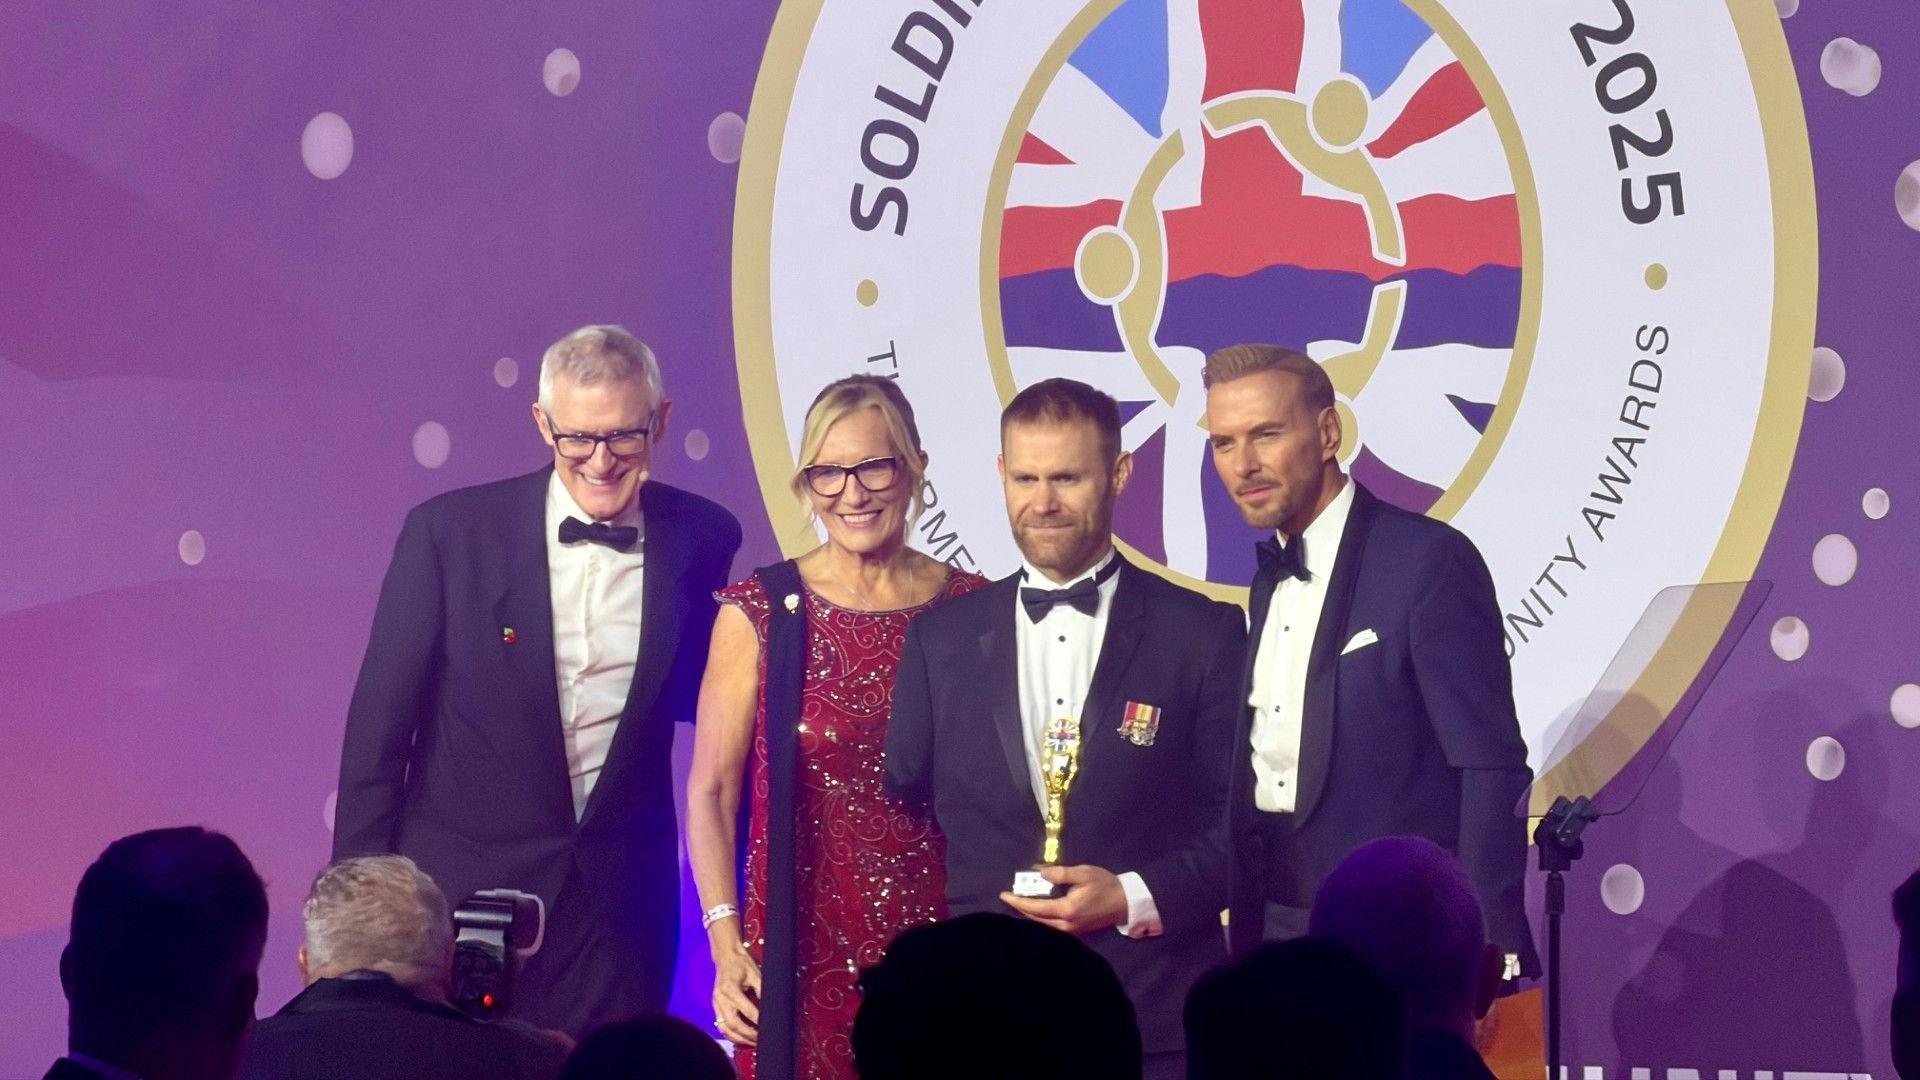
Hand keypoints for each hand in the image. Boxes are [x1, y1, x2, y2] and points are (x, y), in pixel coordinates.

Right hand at [711, 942, 761, 1045]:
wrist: (726, 956)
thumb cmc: (741, 963)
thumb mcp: (755, 974)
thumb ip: (762, 990)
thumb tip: (770, 1008)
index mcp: (730, 989)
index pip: (746, 1010)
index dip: (758, 1020)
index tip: (769, 1027)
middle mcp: (721, 999)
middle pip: (733, 1024)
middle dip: (748, 1034)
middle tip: (761, 1039)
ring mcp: (716, 1004)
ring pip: (725, 1028)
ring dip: (739, 1038)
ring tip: (753, 1043)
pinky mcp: (716, 1007)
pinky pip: (721, 1025)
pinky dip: (731, 1035)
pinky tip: (741, 1038)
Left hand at [998, 864, 1128, 934]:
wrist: (1125, 903)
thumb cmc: (1105, 885)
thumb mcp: (1083, 873)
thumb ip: (1060, 873)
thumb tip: (1039, 872)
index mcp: (1067, 910)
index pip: (1035, 908)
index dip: (1017, 901)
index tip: (1003, 895)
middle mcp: (1066, 925)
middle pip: (1035, 920)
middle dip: (1020, 908)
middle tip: (1009, 897)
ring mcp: (1070, 931)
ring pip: (1042, 925)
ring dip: (1029, 914)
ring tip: (1019, 901)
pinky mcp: (1074, 931)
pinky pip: (1050, 927)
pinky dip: (1040, 918)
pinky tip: (1035, 909)